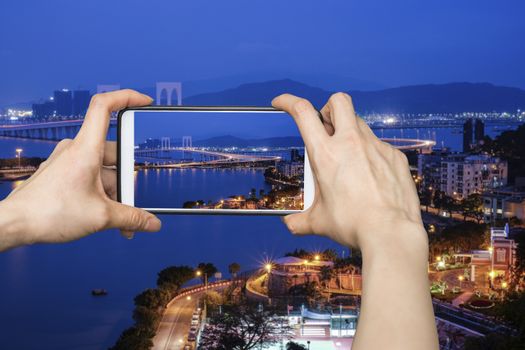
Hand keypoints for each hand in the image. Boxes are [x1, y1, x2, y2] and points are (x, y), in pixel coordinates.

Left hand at [0, 89, 160, 250]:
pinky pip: (91, 178)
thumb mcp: (101, 217)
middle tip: (132, 201)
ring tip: (120, 220)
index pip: (104, 106)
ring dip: (115, 193)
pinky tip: (105, 216)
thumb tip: (152, 223)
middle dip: (127, 180)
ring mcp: (68, 162)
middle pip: (114, 153)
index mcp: (86, 149)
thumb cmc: (48, 213)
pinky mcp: (63, 174)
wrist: (15, 224)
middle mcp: (76, 150)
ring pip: (103, 170)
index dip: (126, 97)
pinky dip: (102, 194)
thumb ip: (131, 218)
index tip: (145, 101)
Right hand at [273, 93, 437, 349]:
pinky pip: (380, 146)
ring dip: (350, 133)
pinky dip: (371, 154)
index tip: (282, 103)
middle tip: (326, 127)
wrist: (390, 233)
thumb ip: (300, 221)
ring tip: (349, 160)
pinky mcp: (395, 156)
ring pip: (360, 123)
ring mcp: (376, 147)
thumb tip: (290, 224)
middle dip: (328, 108)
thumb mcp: (319, 222)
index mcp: (326, 154)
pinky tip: (371, 176)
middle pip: (339, 101)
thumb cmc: (352, 225)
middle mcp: (351, 143)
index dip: (289, 101)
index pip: (303, 113)